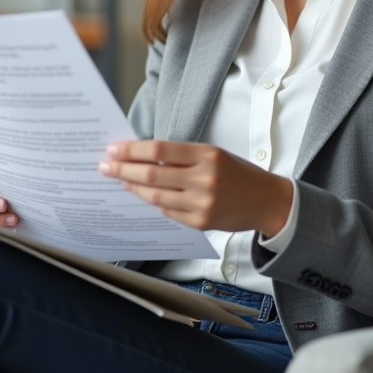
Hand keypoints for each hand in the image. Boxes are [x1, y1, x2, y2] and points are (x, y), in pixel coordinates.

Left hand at [98, 141, 292, 236]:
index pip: (159, 150)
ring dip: (133, 188)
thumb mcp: (214, 154)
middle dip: (122, 169)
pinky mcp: (200, 222)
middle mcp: (204, 179)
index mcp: (207, 155)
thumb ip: (182, 156)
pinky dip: (153, 201)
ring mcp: (202, 204)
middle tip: (104, 166)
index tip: (113, 149)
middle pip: (151, 174)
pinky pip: (167, 211)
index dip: (131, 150)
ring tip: (121, 180)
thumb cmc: (238, 173)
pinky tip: (143, 195)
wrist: (267, 201)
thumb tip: (142, 156)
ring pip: (155, 196)